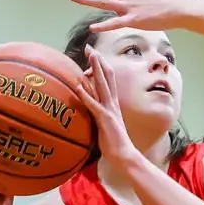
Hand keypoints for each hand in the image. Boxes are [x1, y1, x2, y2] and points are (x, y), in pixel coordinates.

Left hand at [68, 50, 138, 169]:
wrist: (124, 157)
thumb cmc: (114, 145)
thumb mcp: (104, 127)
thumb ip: (98, 116)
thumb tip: (90, 111)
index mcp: (113, 105)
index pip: (108, 82)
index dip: (101, 67)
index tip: (94, 55)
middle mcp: (112, 104)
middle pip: (106, 78)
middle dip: (98, 62)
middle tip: (90, 48)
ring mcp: (109, 111)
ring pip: (102, 86)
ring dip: (95, 70)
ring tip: (90, 57)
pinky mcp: (105, 119)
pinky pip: (94, 104)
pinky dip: (86, 94)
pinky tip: (79, 85)